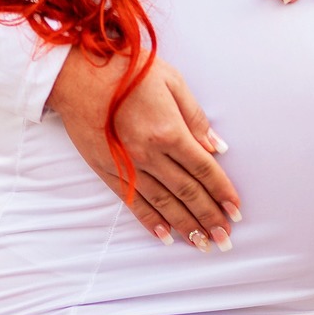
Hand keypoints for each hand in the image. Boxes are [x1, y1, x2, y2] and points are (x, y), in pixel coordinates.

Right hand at [47, 46, 240, 252]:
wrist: (78, 75)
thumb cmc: (126, 71)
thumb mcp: (171, 80)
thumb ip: (195, 116)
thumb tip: (216, 146)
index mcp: (169, 131)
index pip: (203, 169)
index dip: (222, 191)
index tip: (236, 209)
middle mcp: (150, 155)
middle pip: (187, 192)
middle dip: (209, 217)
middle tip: (225, 238)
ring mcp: (128, 166)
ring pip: (164, 203)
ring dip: (186, 226)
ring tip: (203, 243)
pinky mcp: (109, 171)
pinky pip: (134, 203)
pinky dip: (151, 221)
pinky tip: (165, 236)